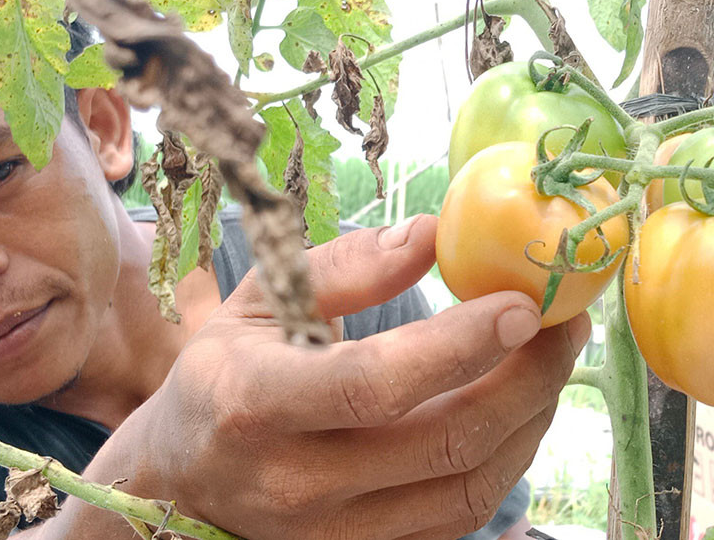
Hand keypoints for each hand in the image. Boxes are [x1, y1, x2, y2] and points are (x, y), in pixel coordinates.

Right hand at [117, 214, 588, 539]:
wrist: (182, 476)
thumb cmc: (222, 375)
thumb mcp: (258, 301)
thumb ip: (341, 269)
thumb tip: (430, 235)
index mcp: (255, 402)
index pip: (374, 383)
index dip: (458, 345)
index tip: (521, 303)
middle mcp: (293, 481)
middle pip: (442, 440)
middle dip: (525, 378)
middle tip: (563, 322)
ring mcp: (330, 533)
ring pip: (467, 488)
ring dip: (527, 420)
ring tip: (547, 362)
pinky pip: (458, 518)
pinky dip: (502, 461)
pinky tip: (512, 412)